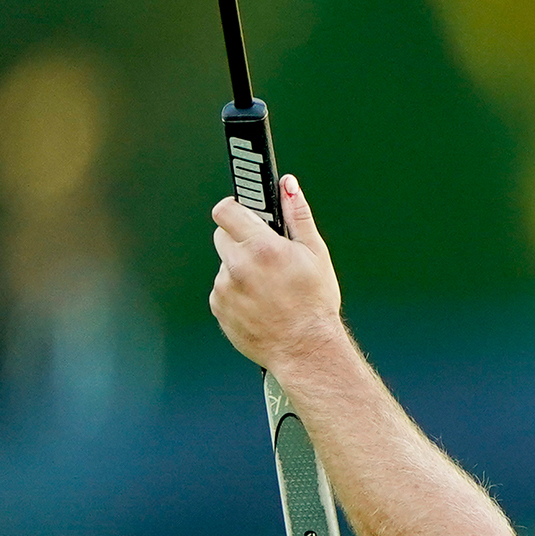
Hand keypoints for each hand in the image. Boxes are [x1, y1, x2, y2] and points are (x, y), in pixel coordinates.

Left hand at [209, 174, 343, 371]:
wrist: (305, 350)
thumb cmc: (314, 304)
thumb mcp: (315, 255)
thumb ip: (298, 215)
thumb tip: (288, 185)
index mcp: (262, 247)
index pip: (226, 209)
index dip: (234, 208)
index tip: (243, 212)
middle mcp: (238, 266)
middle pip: (222, 235)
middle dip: (240, 240)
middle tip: (265, 256)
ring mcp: (225, 288)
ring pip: (225, 265)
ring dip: (240, 269)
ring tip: (267, 288)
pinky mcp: (219, 307)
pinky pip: (222, 289)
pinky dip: (236, 292)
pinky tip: (259, 303)